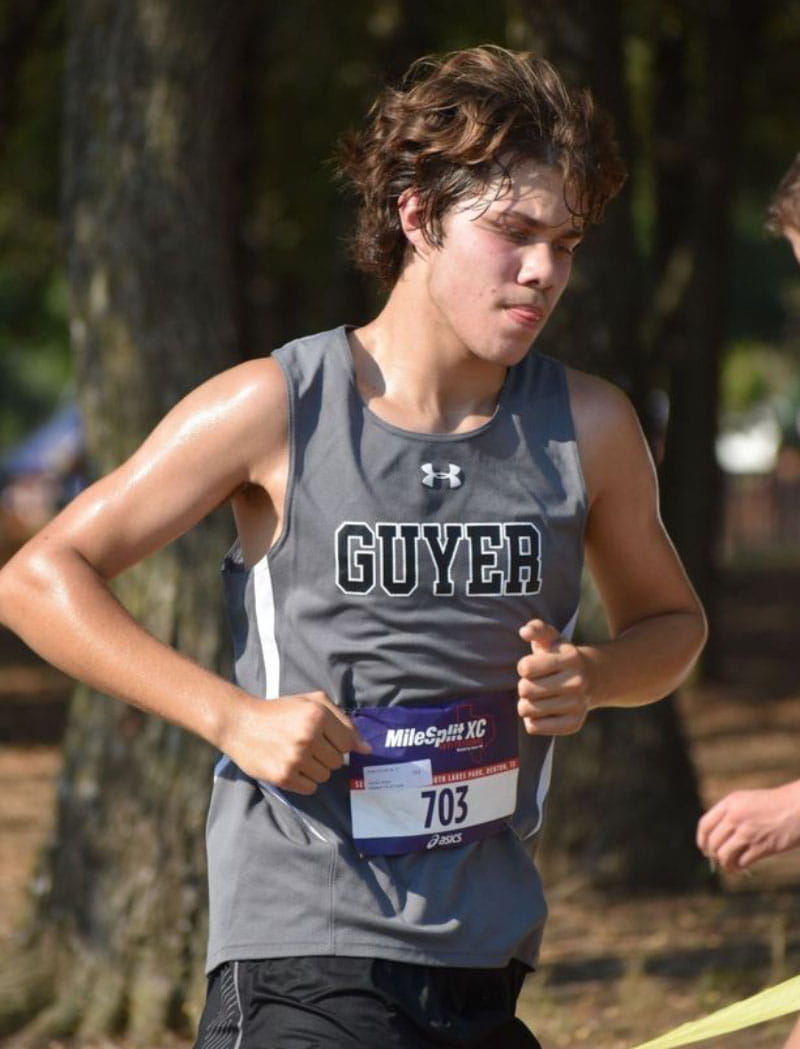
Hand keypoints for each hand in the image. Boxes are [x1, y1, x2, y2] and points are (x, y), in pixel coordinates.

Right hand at [220, 690, 370, 794]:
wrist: (240, 723)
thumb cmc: (280, 711)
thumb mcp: (312, 702)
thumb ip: (343, 721)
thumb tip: (366, 749)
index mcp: (317, 715)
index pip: (348, 743)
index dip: (338, 743)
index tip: (325, 739)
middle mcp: (308, 737)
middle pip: (337, 762)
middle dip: (326, 756)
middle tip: (306, 745)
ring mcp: (295, 758)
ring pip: (325, 777)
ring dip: (315, 769)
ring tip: (297, 755)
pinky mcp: (283, 776)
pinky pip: (310, 788)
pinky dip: (304, 781)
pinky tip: (290, 766)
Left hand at [516, 619, 591, 735]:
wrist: (593, 679)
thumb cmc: (562, 657)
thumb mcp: (552, 638)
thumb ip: (537, 628)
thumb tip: (524, 631)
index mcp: (571, 659)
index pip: (526, 668)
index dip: (524, 667)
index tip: (533, 667)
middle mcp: (577, 683)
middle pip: (525, 690)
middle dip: (524, 686)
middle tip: (535, 683)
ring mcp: (577, 705)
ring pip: (528, 710)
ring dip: (526, 704)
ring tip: (538, 697)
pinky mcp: (573, 724)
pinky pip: (534, 727)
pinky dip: (532, 720)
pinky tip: (543, 711)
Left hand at [696, 781, 799, 871]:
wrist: (797, 807)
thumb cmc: (772, 805)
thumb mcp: (745, 801)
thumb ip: (729, 814)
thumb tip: (714, 838)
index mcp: (729, 803)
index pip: (704, 825)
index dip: (702, 840)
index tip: (704, 849)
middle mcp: (735, 817)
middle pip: (713, 843)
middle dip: (714, 854)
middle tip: (720, 859)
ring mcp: (747, 832)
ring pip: (723, 855)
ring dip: (725, 864)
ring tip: (731, 866)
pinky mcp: (761, 846)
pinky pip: (742, 862)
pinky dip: (739, 867)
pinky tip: (743, 867)